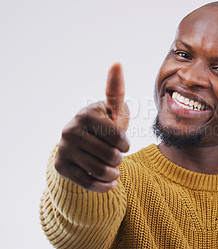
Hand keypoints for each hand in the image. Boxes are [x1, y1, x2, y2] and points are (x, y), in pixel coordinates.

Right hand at [54, 63, 129, 192]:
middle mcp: (71, 130)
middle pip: (111, 155)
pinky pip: (89, 183)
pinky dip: (103, 186)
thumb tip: (117, 63)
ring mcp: (64, 149)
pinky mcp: (61, 166)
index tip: (122, 142)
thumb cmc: (104, 124)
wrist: (80, 146)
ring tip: (113, 168)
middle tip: (116, 156)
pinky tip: (108, 181)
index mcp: (87, 114)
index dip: (125, 144)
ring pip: (101, 171)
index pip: (119, 137)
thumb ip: (117, 90)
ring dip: (113, 173)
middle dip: (119, 159)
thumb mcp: (113, 108)